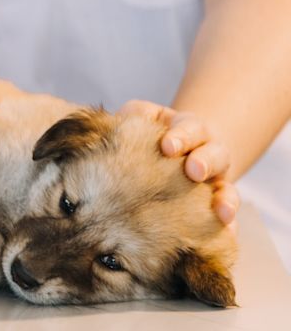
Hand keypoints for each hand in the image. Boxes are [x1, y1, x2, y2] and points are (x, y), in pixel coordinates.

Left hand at [118, 100, 238, 224]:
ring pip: (229, 187)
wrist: (165, 154)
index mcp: (190, 129)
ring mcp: (215, 182)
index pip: (191, 127)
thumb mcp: (140, 117)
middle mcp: (208, 154)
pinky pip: (227, 217)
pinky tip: (226, 232)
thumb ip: (133, 116)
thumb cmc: (148, 132)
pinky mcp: (213, 207)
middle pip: (216, 154)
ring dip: (226, 198)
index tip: (168, 147)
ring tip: (221, 211)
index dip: (182, 136)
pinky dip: (229, 224)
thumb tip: (119, 123)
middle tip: (193, 171)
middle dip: (205, 162)